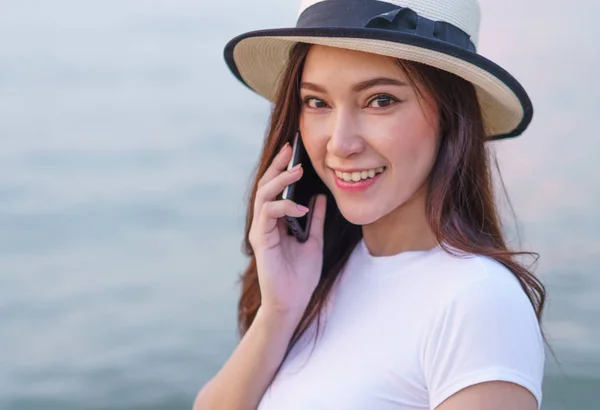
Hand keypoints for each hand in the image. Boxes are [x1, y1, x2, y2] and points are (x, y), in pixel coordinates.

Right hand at [248, 143, 326, 318]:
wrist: (292, 302)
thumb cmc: (301, 276)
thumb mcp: (314, 241)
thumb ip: (314, 219)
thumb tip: (319, 197)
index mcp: (276, 221)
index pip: (276, 188)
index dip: (283, 169)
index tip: (295, 152)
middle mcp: (265, 223)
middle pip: (266, 186)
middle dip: (277, 166)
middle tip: (290, 149)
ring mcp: (261, 230)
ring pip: (263, 195)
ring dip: (280, 180)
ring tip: (298, 170)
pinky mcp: (260, 240)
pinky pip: (268, 214)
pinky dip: (284, 207)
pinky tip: (300, 207)